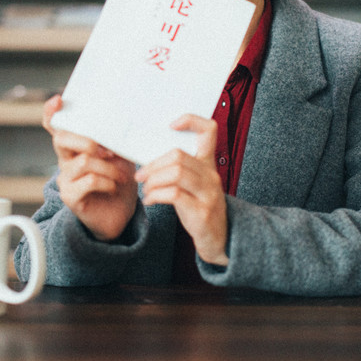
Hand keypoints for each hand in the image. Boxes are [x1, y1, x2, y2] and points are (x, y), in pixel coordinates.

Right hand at [43, 95, 137, 240]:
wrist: (119, 214)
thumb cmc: (118, 182)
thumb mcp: (120, 156)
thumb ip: (114, 142)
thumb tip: (118, 127)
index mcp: (75, 147)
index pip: (55, 127)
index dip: (52, 113)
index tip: (58, 100)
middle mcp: (65, 161)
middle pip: (61, 139)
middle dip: (87, 140)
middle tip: (108, 151)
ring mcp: (66, 179)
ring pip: (83, 161)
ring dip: (109, 167)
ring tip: (122, 176)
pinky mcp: (70, 196)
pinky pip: (89, 181)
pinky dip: (107, 182)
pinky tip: (114, 187)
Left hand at [136, 114, 228, 265]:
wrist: (219, 239)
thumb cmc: (199, 209)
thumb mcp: (194, 185)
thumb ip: (179, 169)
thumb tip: (149, 159)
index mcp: (208, 164)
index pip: (209, 130)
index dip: (191, 120)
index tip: (171, 125)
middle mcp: (211, 175)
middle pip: (179, 156)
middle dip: (153, 165)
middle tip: (141, 176)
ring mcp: (209, 193)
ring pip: (176, 173)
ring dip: (153, 180)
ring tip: (146, 189)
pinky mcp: (202, 212)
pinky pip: (174, 194)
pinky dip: (156, 195)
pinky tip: (150, 200)